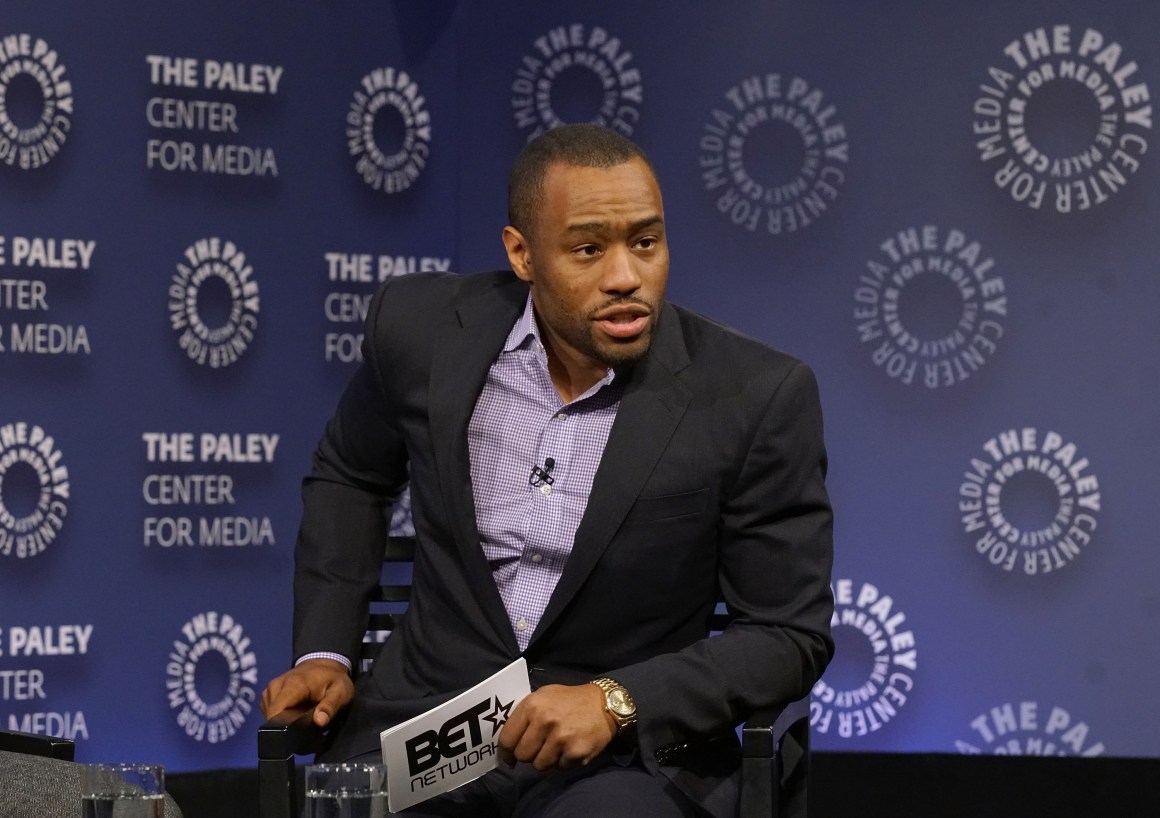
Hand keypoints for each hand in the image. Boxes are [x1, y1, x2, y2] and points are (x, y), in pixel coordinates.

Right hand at [260, 658, 353, 727]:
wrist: (324, 664)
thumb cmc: (333, 679)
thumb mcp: (340, 692)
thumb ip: (330, 706)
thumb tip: (319, 721)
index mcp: (293, 685)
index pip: (276, 711)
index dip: (283, 726)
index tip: (295, 734)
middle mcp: (277, 685)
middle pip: (272, 716)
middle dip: (285, 725)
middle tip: (304, 725)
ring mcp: (271, 689)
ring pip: (270, 715)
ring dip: (282, 720)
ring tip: (300, 717)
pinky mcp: (269, 693)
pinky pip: (269, 710)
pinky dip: (279, 715)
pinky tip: (293, 713)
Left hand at [497, 683, 616, 770]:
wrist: (605, 704)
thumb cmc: (569, 700)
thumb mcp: (543, 696)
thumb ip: (525, 715)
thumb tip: (507, 741)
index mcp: (532, 706)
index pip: (507, 739)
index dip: (505, 752)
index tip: (508, 757)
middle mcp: (544, 722)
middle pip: (522, 755)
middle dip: (529, 754)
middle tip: (540, 746)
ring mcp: (560, 739)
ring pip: (539, 765)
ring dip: (546, 760)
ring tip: (557, 746)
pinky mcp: (575, 753)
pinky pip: (559, 768)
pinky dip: (563, 762)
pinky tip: (570, 748)